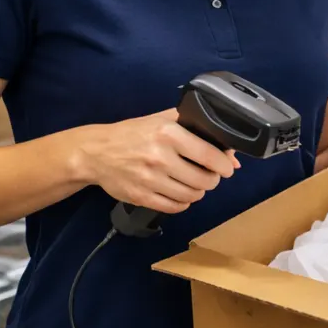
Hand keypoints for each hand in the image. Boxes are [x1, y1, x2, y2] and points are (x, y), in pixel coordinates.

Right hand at [77, 110, 238, 213]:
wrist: (96, 152)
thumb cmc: (133, 133)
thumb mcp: (163, 120)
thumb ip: (198, 130)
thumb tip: (231, 155)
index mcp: (168, 133)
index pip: (210, 156)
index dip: (224, 166)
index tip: (226, 168)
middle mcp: (160, 156)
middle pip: (204, 180)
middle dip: (212, 180)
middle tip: (208, 176)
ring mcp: (149, 179)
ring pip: (191, 196)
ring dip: (198, 192)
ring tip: (193, 184)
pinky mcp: (141, 196)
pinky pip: (174, 207)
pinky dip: (182, 203)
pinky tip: (179, 194)